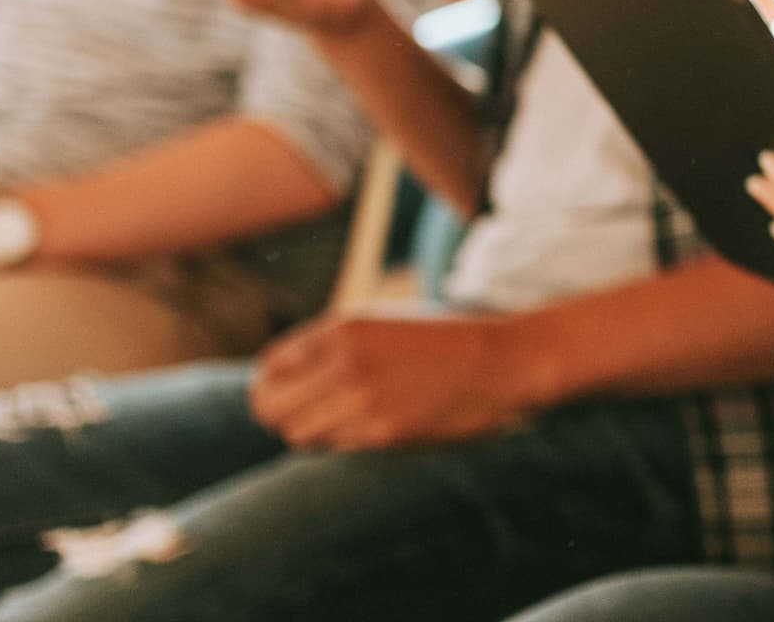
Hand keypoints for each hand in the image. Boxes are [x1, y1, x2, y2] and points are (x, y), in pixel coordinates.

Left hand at [248, 310, 547, 449]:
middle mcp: (344, 360)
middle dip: (282, 416)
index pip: (269, 367)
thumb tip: (282, 382)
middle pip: (271, 405)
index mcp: (341, 328)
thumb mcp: (382, 326)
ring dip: (315, 434)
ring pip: (297, 433)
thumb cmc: (445, 343)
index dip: (274, 387)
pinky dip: (349, 443)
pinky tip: (379, 427)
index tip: (293, 397)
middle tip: (309, 420)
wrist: (504, 360)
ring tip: (347, 424)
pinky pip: (337, 448)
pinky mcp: (383, 431)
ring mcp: (362, 398)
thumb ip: (332, 347)